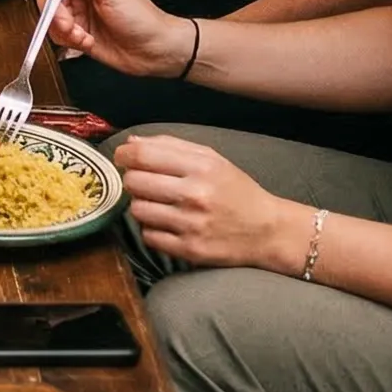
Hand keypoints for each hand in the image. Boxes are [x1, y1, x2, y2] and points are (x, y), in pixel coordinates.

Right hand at [35, 0, 193, 75]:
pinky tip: (86, 42)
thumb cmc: (141, 18)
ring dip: (62, 28)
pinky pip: (56, 32)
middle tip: (69, 23)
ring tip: (82, 36)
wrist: (153, 52)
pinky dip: (68, 39)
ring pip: (49, 13)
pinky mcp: (76, 29)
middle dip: (54, 10)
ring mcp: (76, 9)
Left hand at [114, 133, 305, 272]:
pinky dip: (152, 229)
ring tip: (158, 204)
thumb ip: (171, 145)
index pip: (142, 155)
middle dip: (133, 180)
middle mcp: (196, 195)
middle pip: (134, 182)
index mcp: (202, 167)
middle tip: (144, 183)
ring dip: (142, 205)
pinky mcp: (190, 250)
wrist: (268, 231)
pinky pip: (149, 236)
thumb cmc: (236, 191)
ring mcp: (192, 225)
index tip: (123, 157)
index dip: (124, 154)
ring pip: (137, 210)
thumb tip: (131, 141)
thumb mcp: (212, 159)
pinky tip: (167, 224)